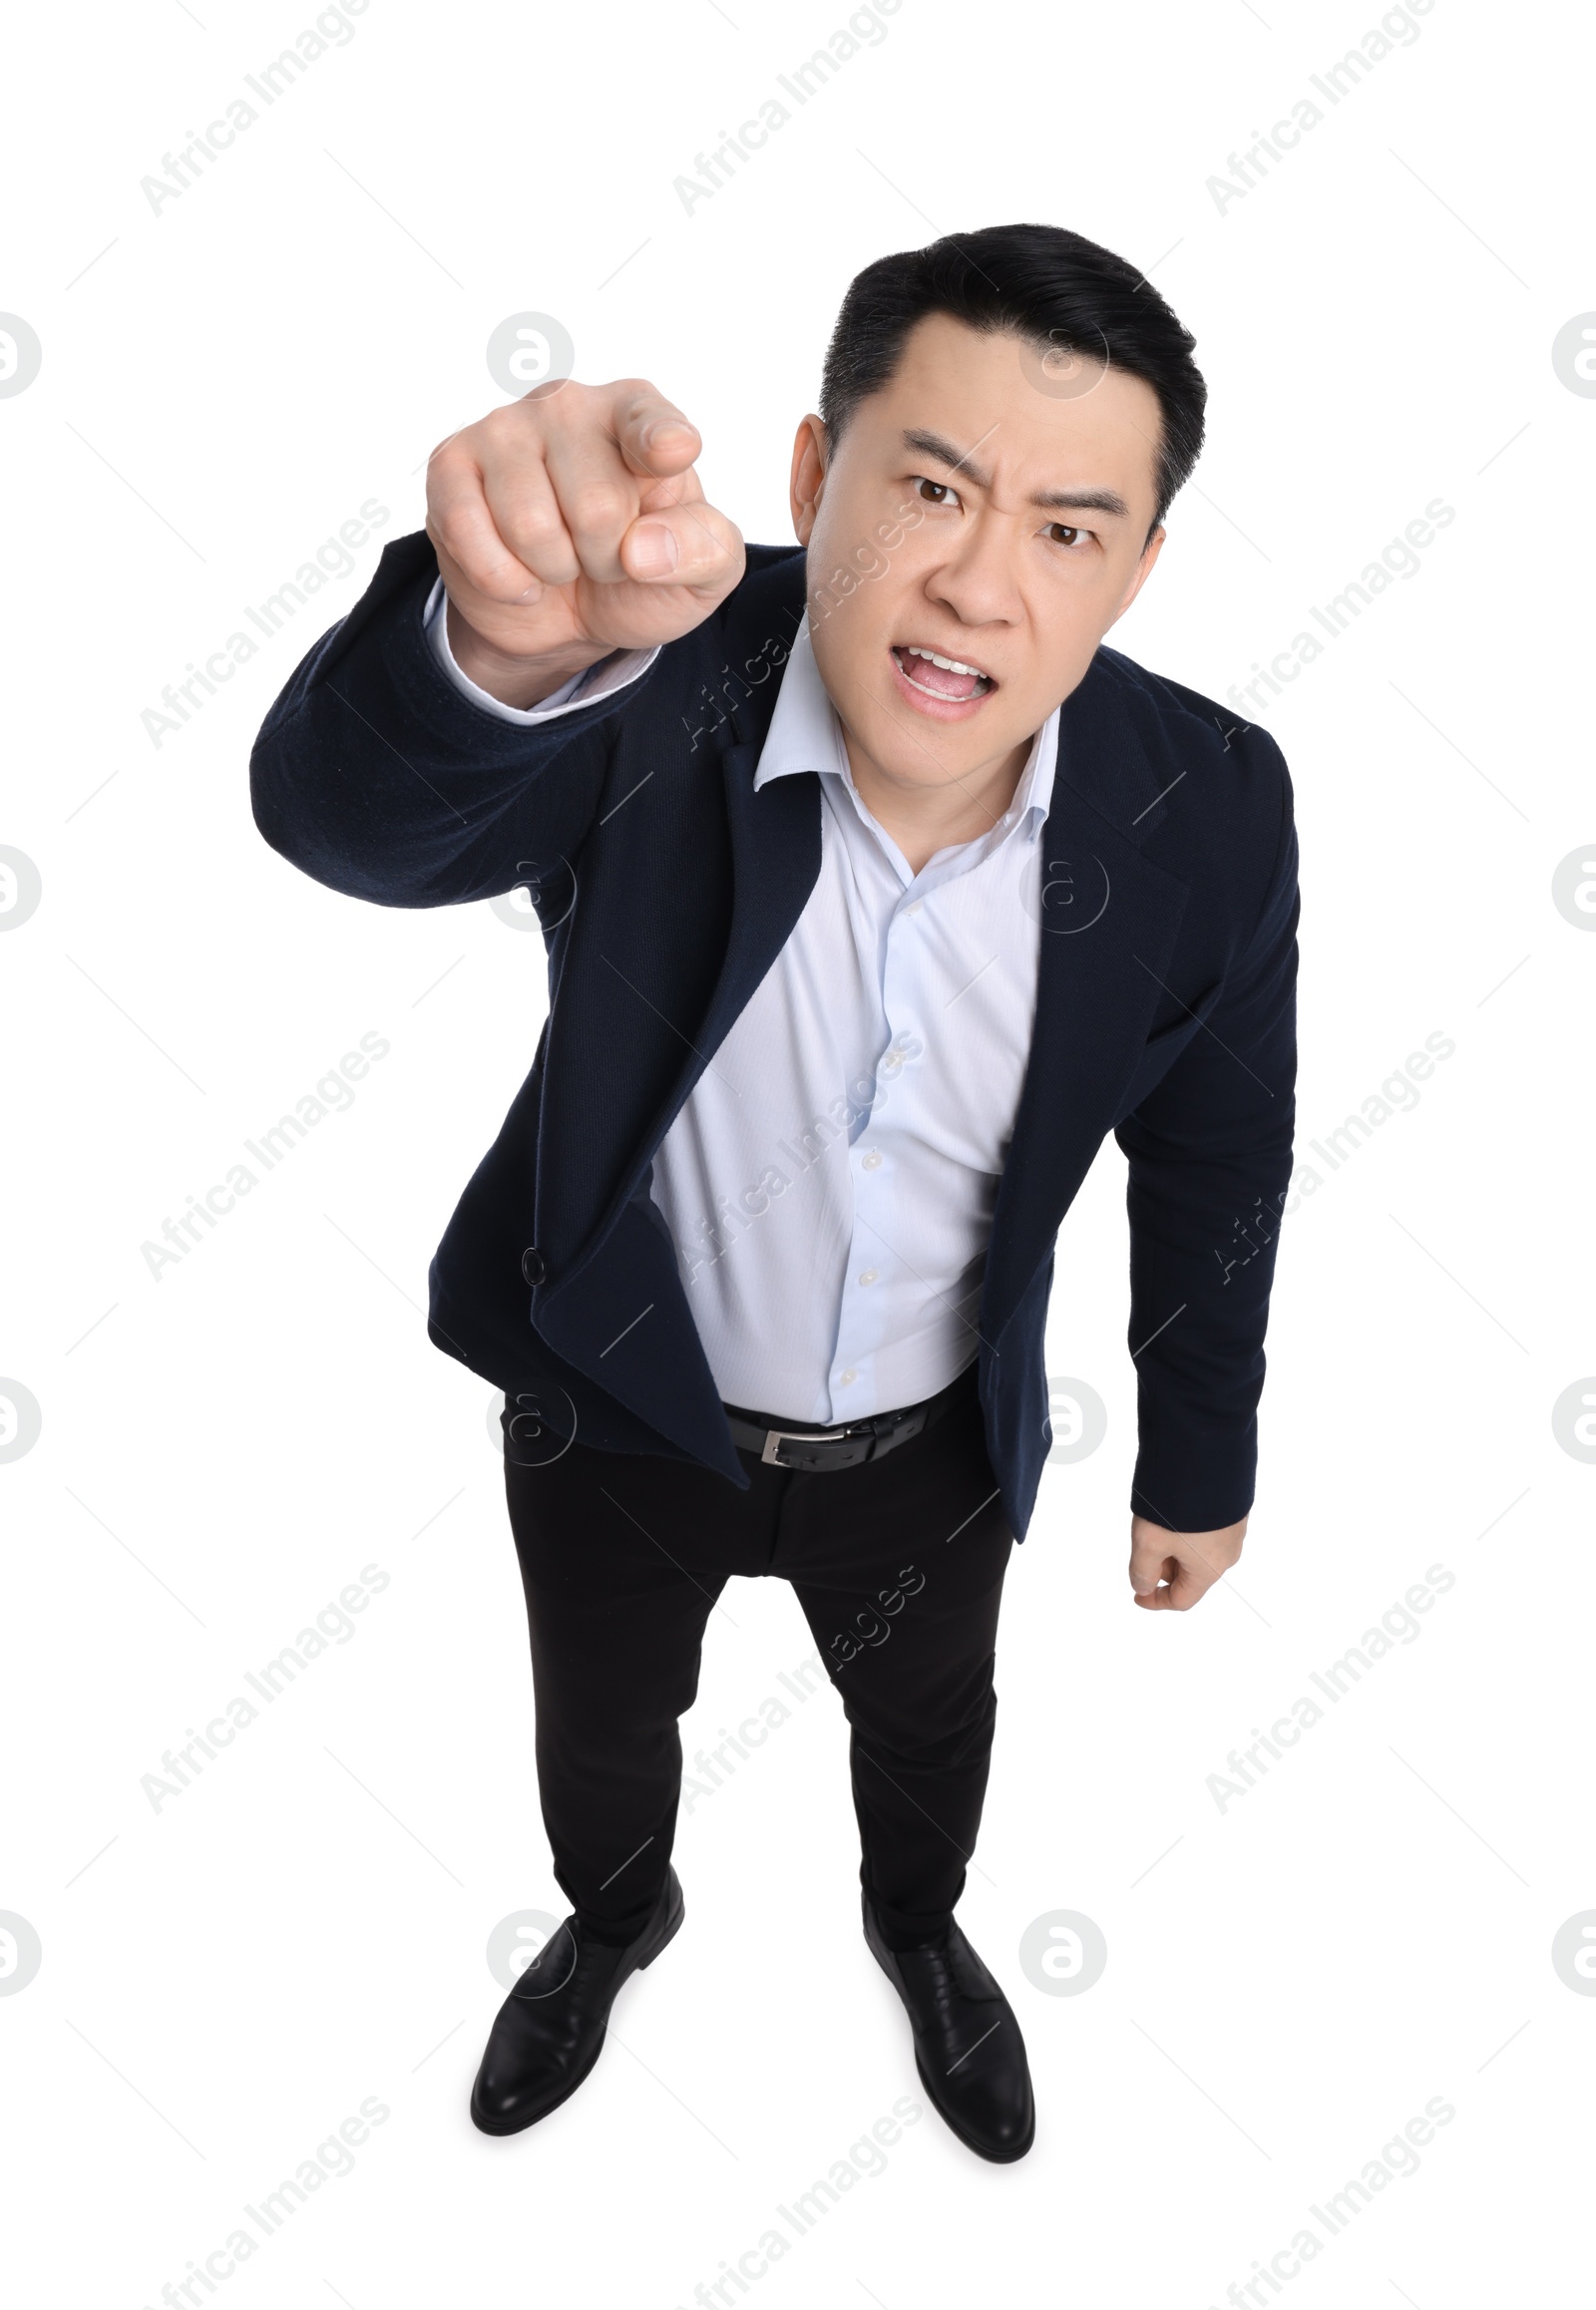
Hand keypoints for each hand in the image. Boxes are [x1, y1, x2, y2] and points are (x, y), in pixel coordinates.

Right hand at [424, 377, 745, 704]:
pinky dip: (503, 579)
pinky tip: (518, 570)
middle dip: (605, 559)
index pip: (650, 422)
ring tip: (563, 556)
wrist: (568, 617)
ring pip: (531, 526)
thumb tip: (641, 549)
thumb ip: (703, 552)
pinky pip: (470, 534)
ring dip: (554, 569)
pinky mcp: (451, 465)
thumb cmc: (640, 571)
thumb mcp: (702, 573)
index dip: (661, 442)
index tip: (673, 452)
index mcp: (636, 414)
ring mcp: (504, 428)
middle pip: (597, 507)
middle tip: (602, 554)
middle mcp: (569, 404)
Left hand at [1128, 1512, 1246, 1611]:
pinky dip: (1187, 1533)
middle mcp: (1227, 1556)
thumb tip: (1143, 1588)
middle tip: (1143, 1546)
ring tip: (1156, 1525)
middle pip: (1190, 1576)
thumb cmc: (1178, 1505)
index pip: (1182, 1600)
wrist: (1208, 1456)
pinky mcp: (1234, 1511)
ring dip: (1175, 1549)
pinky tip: (1174, 1513)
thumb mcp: (1148, 1542)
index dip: (1155, 1601)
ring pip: (1198, 1553)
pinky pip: (1207, 1533)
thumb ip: (1142, 1571)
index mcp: (1209, 1570)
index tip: (1137, 1595)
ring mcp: (1233, 1532)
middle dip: (1163, 1569)